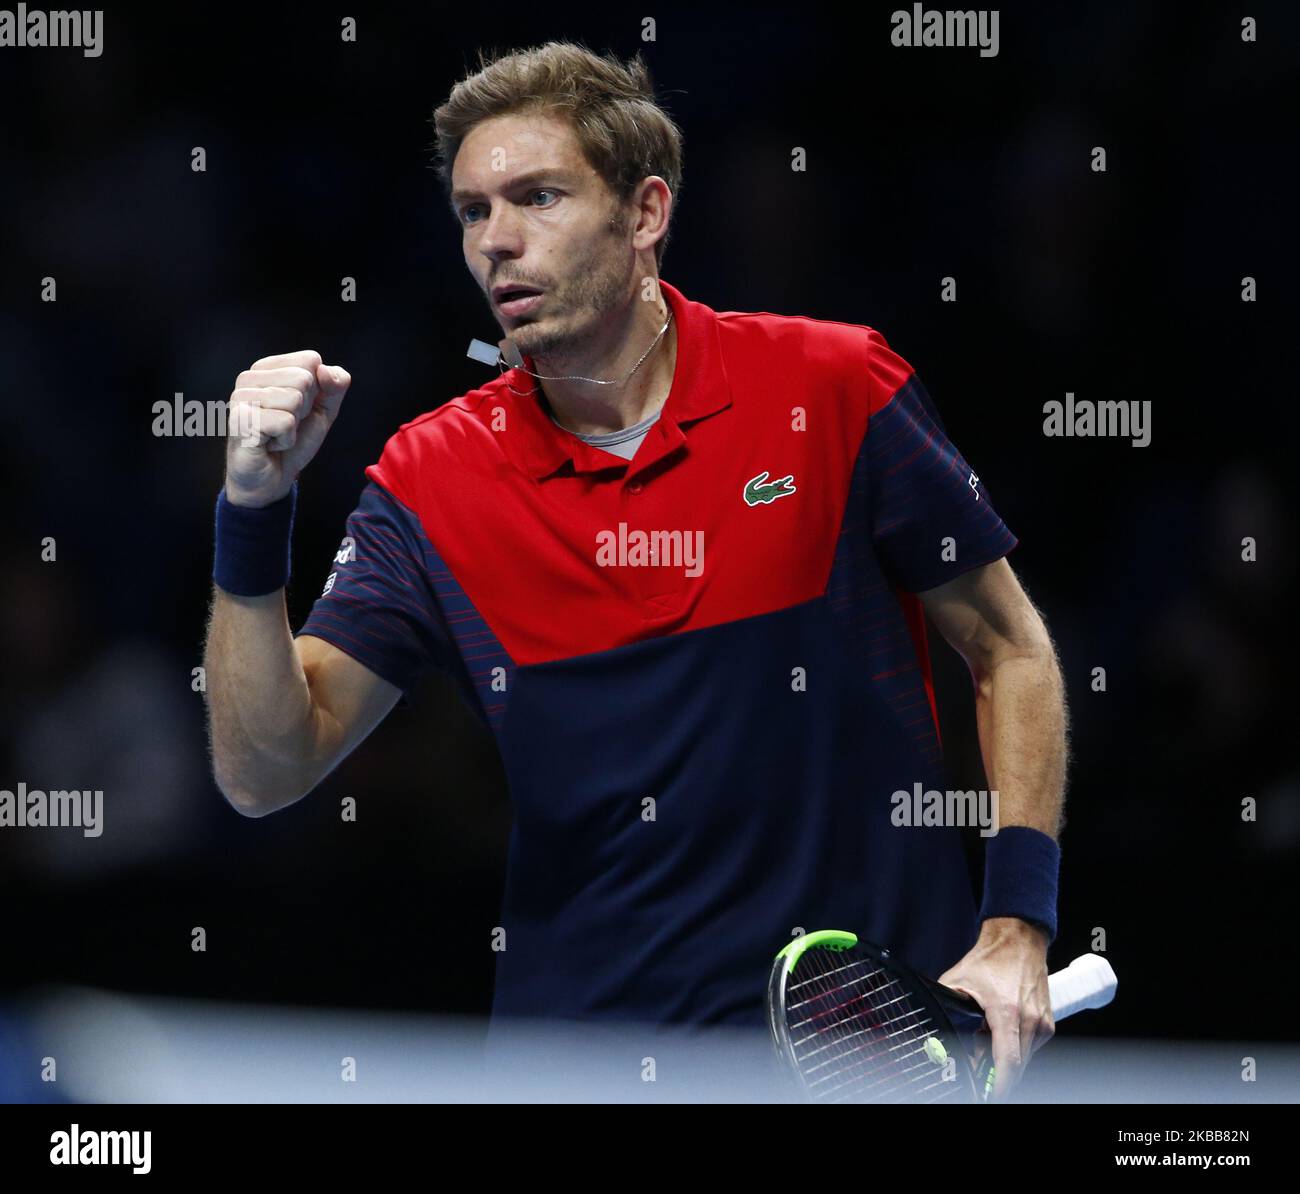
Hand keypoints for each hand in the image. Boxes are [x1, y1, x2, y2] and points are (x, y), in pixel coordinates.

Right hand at [224, 349, 350, 507]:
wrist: (271, 479)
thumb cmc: (293, 441)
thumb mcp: (323, 410)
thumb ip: (335, 386)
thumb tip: (325, 370)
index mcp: (267, 368)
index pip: (311, 360)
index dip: (316, 391)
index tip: (299, 409)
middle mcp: (249, 377)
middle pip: (304, 379)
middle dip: (305, 409)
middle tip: (287, 425)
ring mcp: (240, 397)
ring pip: (294, 399)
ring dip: (294, 426)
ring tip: (276, 434)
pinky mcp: (239, 419)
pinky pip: (284, 422)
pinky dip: (285, 440)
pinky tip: (269, 444)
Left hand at [937, 917, 1053, 1100]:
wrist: (1019, 940)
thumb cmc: (990, 960)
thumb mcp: (958, 982)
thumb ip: (947, 1008)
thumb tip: (933, 1032)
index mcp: (1007, 1012)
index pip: (1008, 1061)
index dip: (999, 1085)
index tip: (990, 1095)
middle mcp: (1030, 1020)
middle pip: (1016, 1066)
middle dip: (995, 1073)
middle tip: (976, 1068)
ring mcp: (1042, 1023)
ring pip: (1023, 1059)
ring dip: (1004, 1059)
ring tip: (984, 1037)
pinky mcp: (1047, 1024)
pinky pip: (1030, 1048)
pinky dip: (1014, 1048)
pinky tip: (999, 1031)